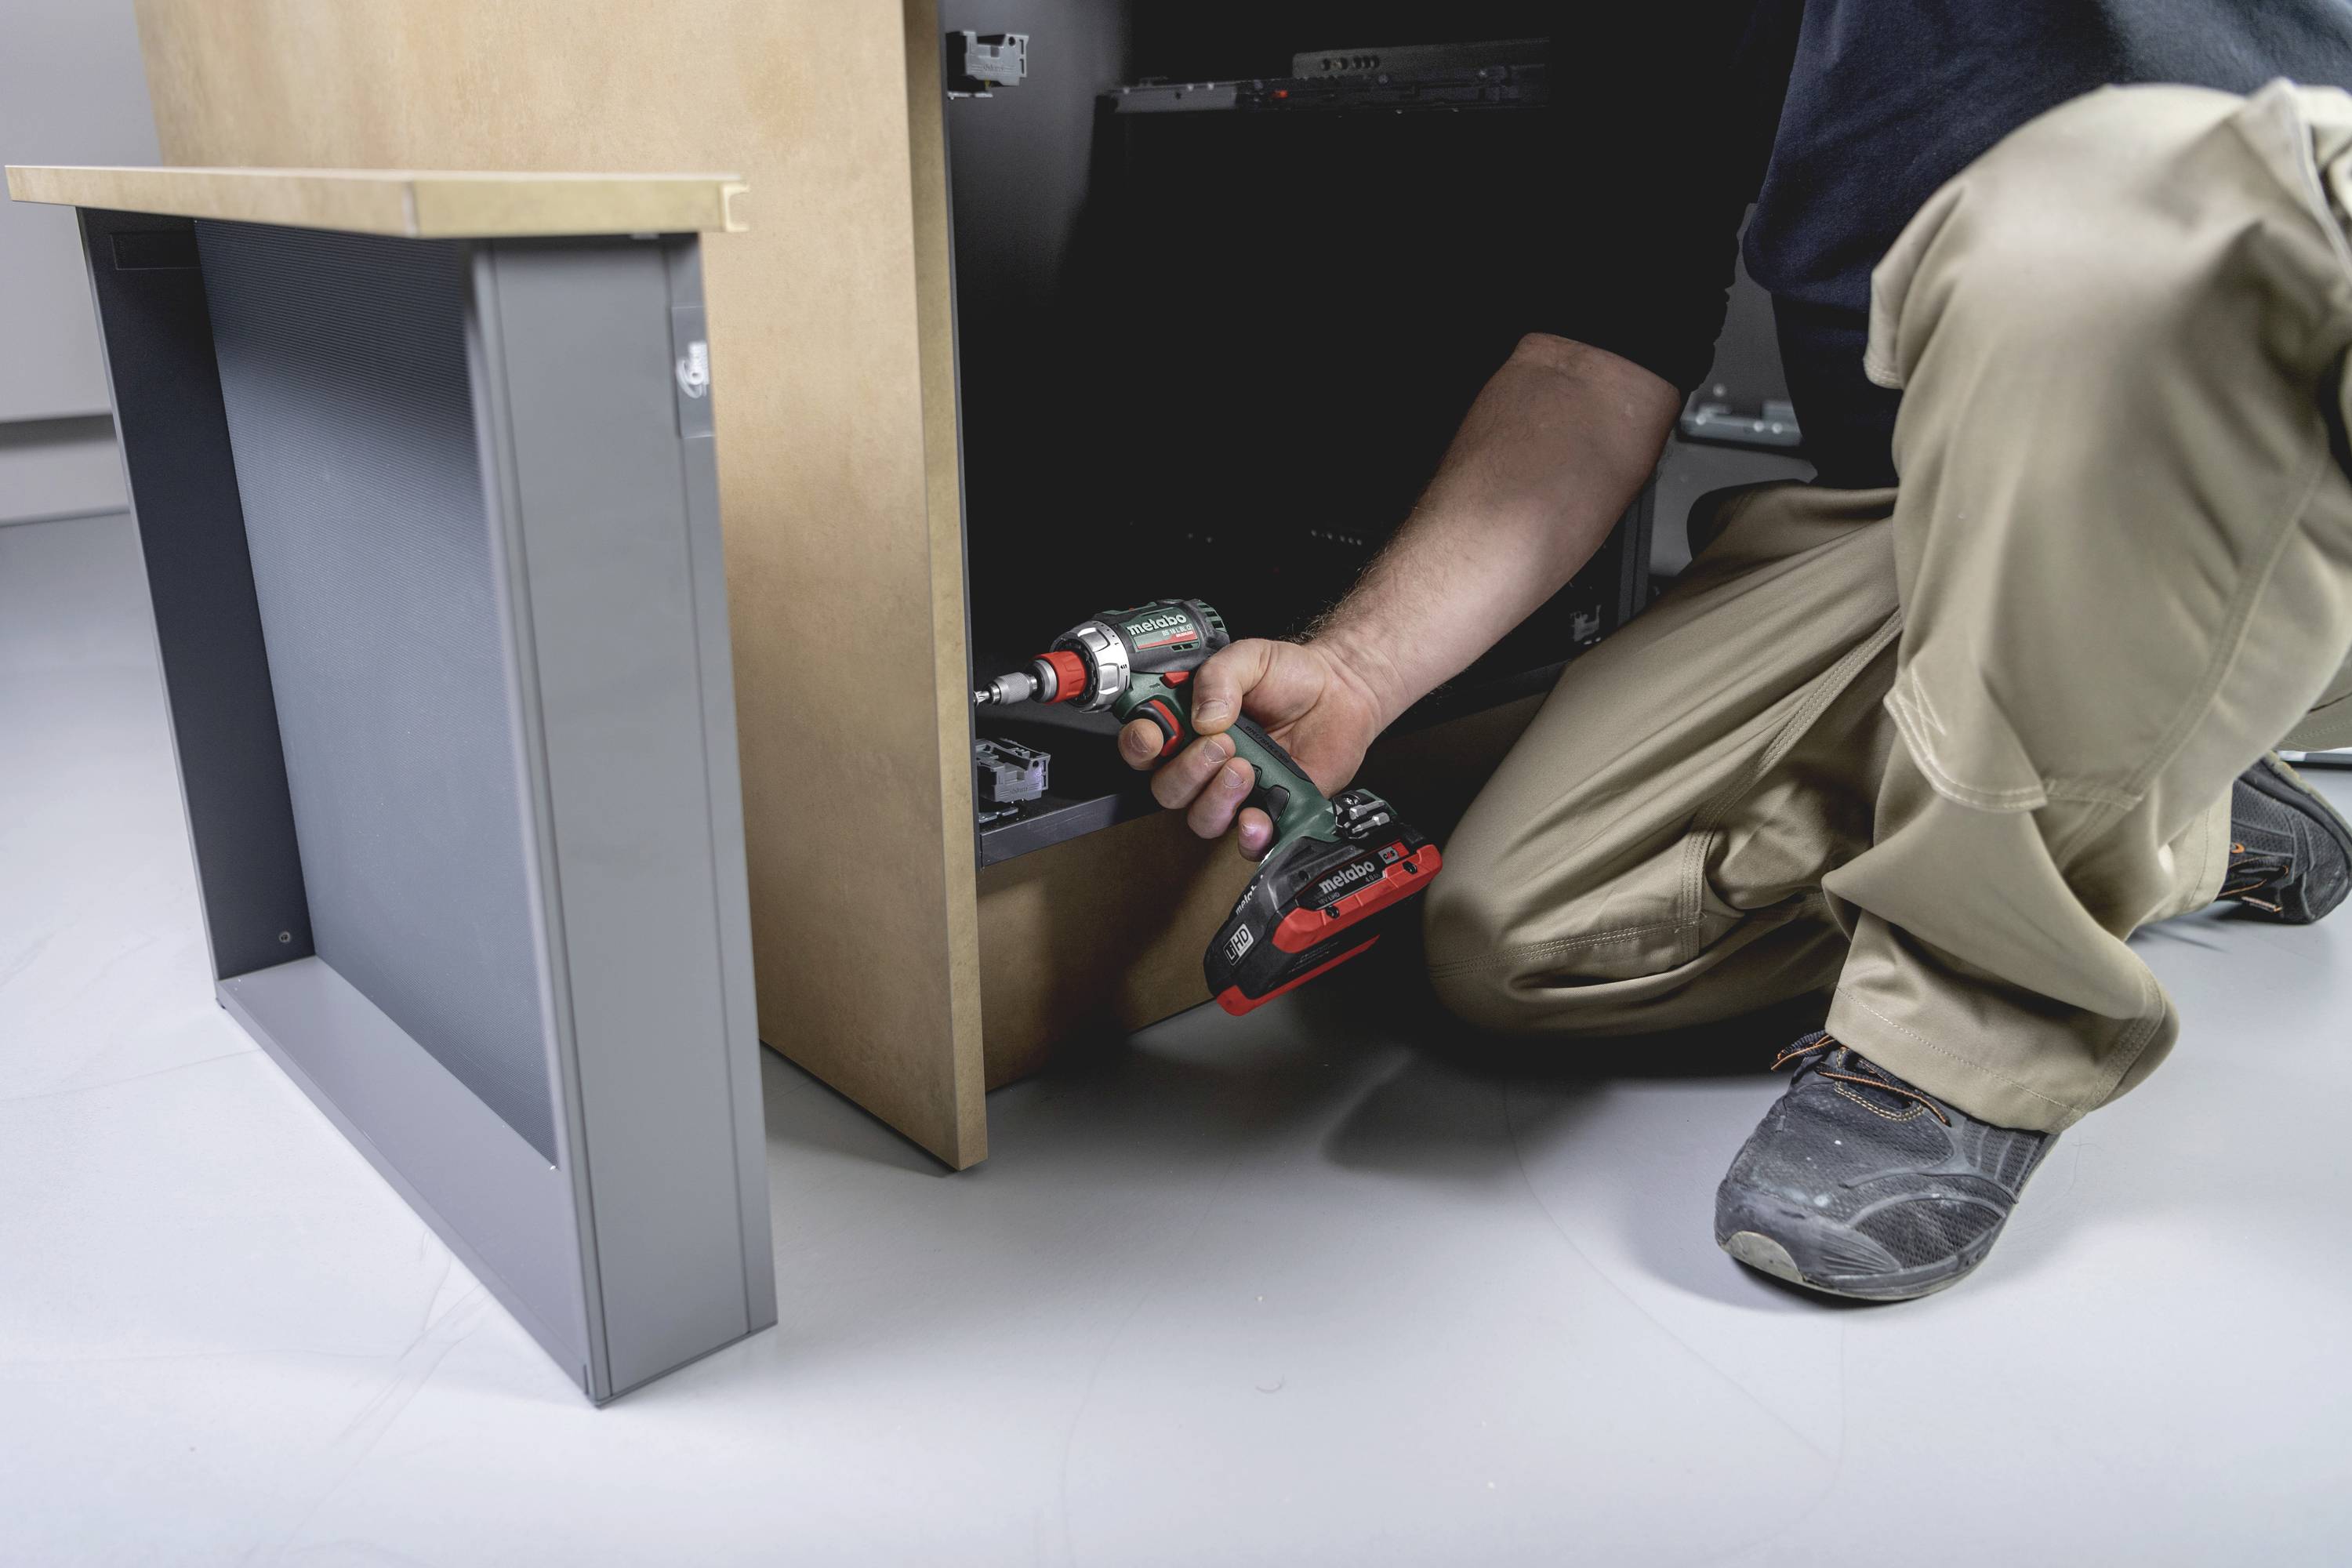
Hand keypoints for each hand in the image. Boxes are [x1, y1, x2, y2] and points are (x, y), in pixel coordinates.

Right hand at [1119, 637, 1385, 858]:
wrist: (1341, 694)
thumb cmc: (1291, 676)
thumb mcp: (1250, 657)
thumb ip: (1220, 676)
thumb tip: (1204, 716)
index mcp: (1187, 725)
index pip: (1144, 747)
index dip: (1139, 746)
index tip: (1154, 735)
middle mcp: (1204, 764)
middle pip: (1167, 789)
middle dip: (1188, 771)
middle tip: (1222, 745)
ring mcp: (1234, 791)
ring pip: (1200, 818)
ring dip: (1216, 799)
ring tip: (1244, 769)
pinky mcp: (1269, 812)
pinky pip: (1246, 842)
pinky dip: (1248, 836)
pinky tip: (1257, 817)